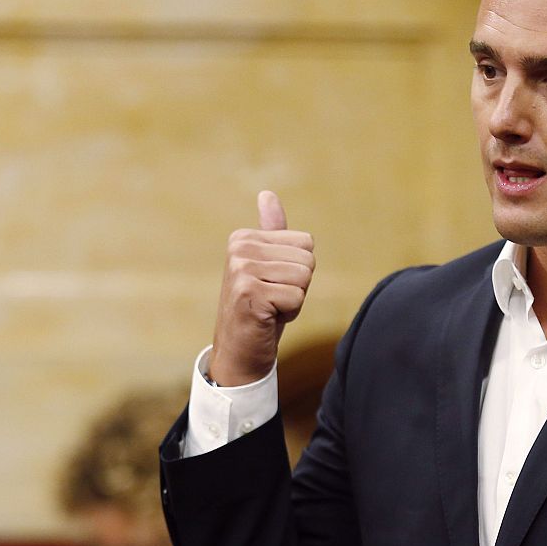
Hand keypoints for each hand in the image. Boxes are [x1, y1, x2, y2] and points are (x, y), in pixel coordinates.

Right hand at [208, 190, 315, 385]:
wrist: (239, 351)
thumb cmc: (260, 309)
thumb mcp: (268, 267)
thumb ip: (271, 232)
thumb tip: (267, 194)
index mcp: (243, 237)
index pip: (306, 243)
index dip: (298, 270)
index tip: (274, 285)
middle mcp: (239, 249)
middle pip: (307, 259)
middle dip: (298, 286)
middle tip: (272, 300)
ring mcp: (241, 270)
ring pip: (304, 278)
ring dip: (294, 300)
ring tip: (269, 308)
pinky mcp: (249, 292)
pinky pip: (297, 297)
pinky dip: (289, 313)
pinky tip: (267, 318)